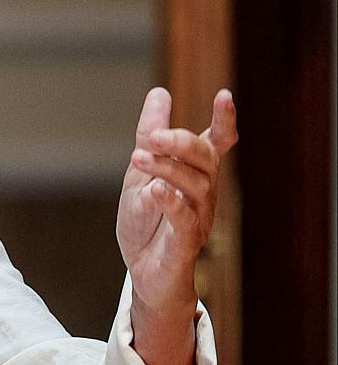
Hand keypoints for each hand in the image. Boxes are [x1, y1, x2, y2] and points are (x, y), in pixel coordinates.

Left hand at [116, 88, 237, 364]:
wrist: (143, 271)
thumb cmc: (147, 220)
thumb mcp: (140, 173)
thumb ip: (150, 135)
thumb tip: (160, 93)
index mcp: (196, 173)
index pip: (217, 143)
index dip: (224, 121)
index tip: (225, 95)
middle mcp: (204, 192)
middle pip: (205, 159)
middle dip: (179, 143)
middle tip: (149, 136)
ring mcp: (199, 216)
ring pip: (195, 185)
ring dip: (166, 168)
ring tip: (138, 157)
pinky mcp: (186, 242)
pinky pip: (185, 219)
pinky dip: (171, 202)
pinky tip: (155, 190)